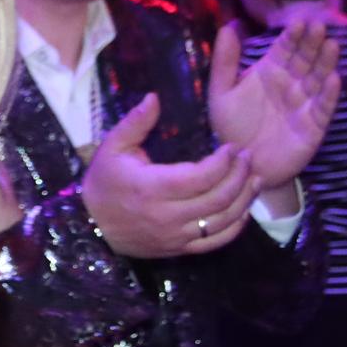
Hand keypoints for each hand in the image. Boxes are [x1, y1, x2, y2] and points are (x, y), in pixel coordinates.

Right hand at [82, 93, 261, 257]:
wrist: (92, 227)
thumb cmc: (104, 183)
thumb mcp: (113, 147)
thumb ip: (135, 122)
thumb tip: (154, 97)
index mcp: (152, 187)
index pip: (200, 177)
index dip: (222, 163)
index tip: (232, 147)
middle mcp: (168, 215)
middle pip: (218, 199)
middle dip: (239, 176)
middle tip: (248, 158)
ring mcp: (176, 235)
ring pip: (222, 221)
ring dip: (244, 200)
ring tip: (254, 179)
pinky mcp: (180, 249)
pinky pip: (216, 241)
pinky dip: (235, 226)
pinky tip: (244, 209)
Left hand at [208, 21, 339, 187]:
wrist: (242, 165)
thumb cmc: (232, 127)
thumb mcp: (222, 93)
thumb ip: (225, 61)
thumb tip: (229, 25)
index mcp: (270, 72)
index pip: (284, 49)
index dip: (292, 35)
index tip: (299, 21)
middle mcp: (290, 84)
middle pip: (305, 59)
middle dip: (312, 43)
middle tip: (319, 25)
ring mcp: (304, 104)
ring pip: (318, 79)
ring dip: (325, 62)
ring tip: (332, 45)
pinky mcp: (314, 126)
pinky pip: (323, 108)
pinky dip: (329, 94)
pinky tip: (334, 79)